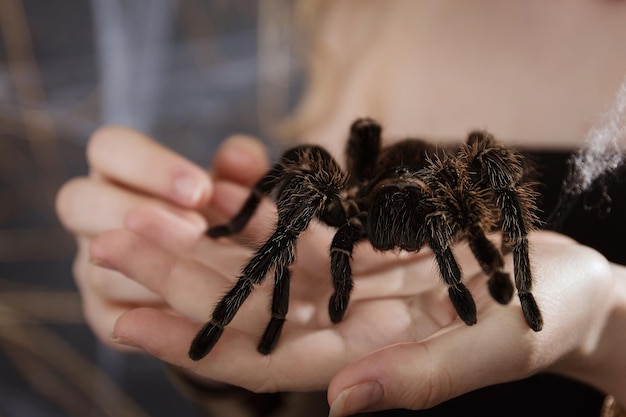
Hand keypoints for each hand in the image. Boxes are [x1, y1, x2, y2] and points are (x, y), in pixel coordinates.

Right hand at [55, 126, 265, 345]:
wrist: (222, 273)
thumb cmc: (223, 213)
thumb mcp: (239, 185)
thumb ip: (242, 167)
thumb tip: (239, 157)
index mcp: (120, 170)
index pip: (108, 148)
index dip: (149, 165)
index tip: (201, 188)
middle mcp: (94, 215)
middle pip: (76, 200)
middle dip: (134, 211)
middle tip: (196, 228)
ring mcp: (93, 265)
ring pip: (96, 266)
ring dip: (147, 270)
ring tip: (201, 272)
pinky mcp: (104, 311)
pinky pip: (112, 316)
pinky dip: (153, 317)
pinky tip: (196, 310)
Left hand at [85, 138, 619, 409]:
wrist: (566, 283)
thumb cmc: (545, 317)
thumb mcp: (496, 345)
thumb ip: (422, 377)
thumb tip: (343, 405)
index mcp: (368, 362)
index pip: (264, 360)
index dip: (193, 341)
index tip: (123, 318)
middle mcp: (344, 329)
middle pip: (247, 308)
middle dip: (175, 280)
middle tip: (105, 246)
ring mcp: (348, 290)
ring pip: (260, 268)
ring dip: (200, 244)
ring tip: (137, 217)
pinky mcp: (362, 254)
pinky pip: (297, 234)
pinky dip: (254, 216)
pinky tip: (210, 196)